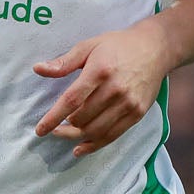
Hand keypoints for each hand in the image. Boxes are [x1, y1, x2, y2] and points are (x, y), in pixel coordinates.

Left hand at [33, 21, 171, 157]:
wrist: (155, 49)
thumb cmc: (118, 45)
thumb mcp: (89, 46)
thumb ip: (64, 62)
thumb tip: (38, 69)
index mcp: (100, 71)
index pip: (71, 100)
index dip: (53, 117)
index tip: (40, 129)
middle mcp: (115, 89)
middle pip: (82, 119)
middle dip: (64, 127)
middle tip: (54, 127)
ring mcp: (128, 103)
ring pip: (96, 131)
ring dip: (76, 137)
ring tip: (65, 134)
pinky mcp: (137, 113)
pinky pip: (113, 135)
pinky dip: (94, 145)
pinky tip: (81, 148)